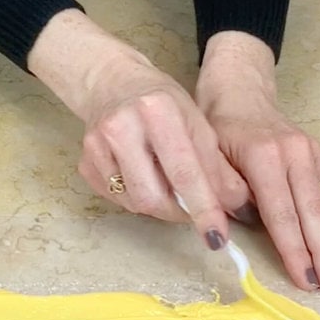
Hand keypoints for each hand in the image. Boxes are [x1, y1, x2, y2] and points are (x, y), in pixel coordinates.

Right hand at [28, 10, 250, 250]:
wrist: (111, 83)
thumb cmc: (161, 102)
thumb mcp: (196, 122)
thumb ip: (216, 165)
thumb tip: (235, 206)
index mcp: (157, 110)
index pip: (184, 171)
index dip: (203, 208)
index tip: (217, 236)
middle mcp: (121, 127)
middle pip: (152, 197)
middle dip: (179, 212)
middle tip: (194, 210)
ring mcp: (96, 147)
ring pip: (134, 203)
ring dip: (159, 206)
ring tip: (168, 186)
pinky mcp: (84, 163)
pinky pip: (117, 199)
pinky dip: (137, 197)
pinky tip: (143, 177)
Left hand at [196, 32, 319, 292]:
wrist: (240, 94)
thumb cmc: (218, 130)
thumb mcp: (209, 158)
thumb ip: (225, 191)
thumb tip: (246, 224)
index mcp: (264, 156)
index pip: (282, 213)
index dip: (294, 250)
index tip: (304, 279)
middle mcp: (295, 154)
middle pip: (313, 212)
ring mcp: (312, 153)